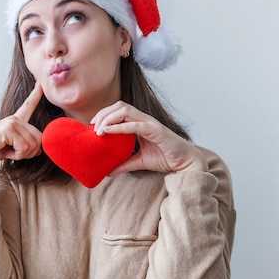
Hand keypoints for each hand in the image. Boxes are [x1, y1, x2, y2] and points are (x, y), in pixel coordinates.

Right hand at [0, 83, 43, 160]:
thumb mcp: (11, 146)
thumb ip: (25, 143)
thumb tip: (39, 148)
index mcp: (15, 121)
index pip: (28, 105)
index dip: (35, 95)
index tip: (40, 84)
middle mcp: (15, 119)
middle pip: (39, 138)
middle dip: (30, 152)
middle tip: (15, 154)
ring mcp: (12, 122)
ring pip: (33, 144)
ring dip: (22, 155)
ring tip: (9, 152)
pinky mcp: (9, 129)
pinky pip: (23, 147)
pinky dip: (17, 155)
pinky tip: (7, 153)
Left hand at [90, 101, 207, 174]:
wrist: (185, 164)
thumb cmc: (165, 158)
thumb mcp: (139, 162)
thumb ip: (124, 164)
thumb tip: (107, 172)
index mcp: (140, 123)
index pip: (119, 110)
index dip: (104, 114)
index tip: (92, 125)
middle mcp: (144, 119)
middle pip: (119, 106)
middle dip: (103, 113)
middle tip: (93, 127)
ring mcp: (150, 123)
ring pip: (125, 111)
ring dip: (109, 118)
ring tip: (98, 131)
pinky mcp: (156, 131)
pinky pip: (135, 125)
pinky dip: (120, 127)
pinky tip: (108, 131)